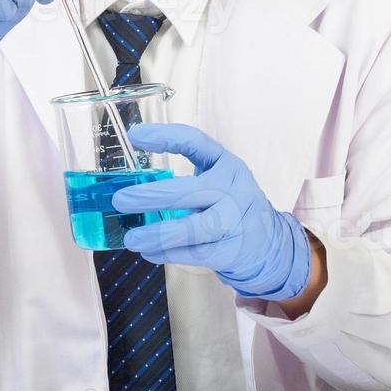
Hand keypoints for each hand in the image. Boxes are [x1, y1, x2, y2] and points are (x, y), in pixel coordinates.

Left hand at [114, 123, 312, 300]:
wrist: (269, 242)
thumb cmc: (229, 205)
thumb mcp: (216, 180)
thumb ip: (184, 177)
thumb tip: (131, 183)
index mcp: (226, 164)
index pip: (196, 142)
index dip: (165, 137)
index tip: (136, 136)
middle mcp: (233, 189)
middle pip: (191, 190)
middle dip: (153, 195)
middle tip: (121, 200)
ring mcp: (236, 221)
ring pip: (195, 228)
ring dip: (159, 233)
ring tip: (131, 238)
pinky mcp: (233, 250)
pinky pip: (197, 253)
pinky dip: (169, 254)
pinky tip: (149, 252)